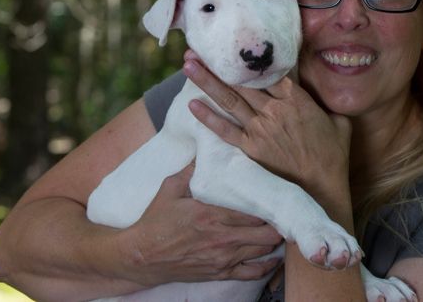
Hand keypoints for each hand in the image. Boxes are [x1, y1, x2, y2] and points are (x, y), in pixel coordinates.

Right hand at [116, 164, 282, 286]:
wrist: (141, 256)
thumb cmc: (155, 221)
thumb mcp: (169, 189)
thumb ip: (190, 169)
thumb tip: (204, 149)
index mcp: (211, 215)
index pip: (253, 210)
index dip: (268, 204)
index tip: (275, 196)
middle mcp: (222, 238)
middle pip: (265, 232)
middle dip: (276, 222)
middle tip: (282, 212)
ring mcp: (222, 258)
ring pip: (262, 250)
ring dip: (273, 241)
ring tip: (279, 229)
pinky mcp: (219, 273)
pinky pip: (252, 273)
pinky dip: (266, 266)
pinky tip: (273, 258)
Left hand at [182, 52, 352, 205]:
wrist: (322, 188)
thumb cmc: (332, 154)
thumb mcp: (338, 121)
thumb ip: (322, 103)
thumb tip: (315, 94)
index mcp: (295, 99)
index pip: (267, 71)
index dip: (248, 57)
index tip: (232, 44)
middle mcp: (273, 109)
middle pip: (241, 80)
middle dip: (218, 63)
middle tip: (196, 49)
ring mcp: (259, 128)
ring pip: (229, 99)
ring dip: (207, 81)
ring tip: (188, 65)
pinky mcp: (250, 147)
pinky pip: (225, 130)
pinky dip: (208, 117)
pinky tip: (192, 104)